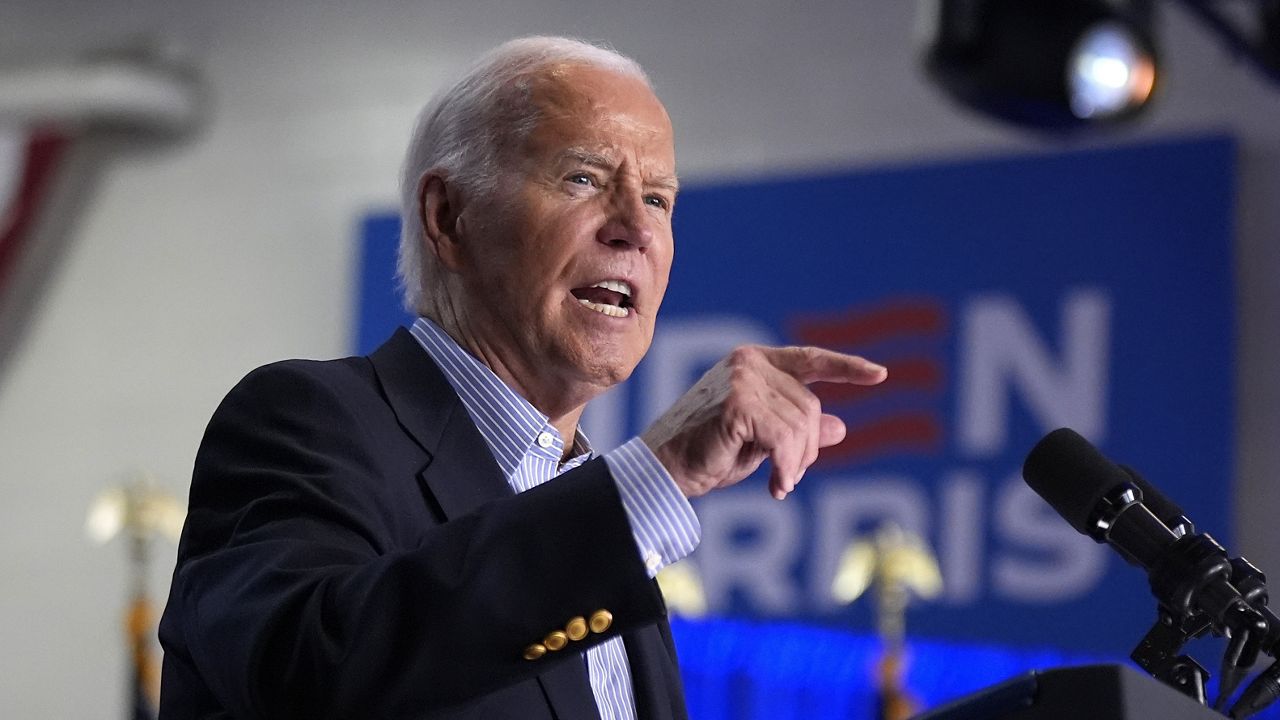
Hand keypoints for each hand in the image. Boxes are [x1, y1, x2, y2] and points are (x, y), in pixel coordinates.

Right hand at [640, 345, 887, 499]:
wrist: (667, 469)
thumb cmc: (709, 454)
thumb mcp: (763, 441)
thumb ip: (797, 429)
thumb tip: (842, 427)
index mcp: (754, 362)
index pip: (810, 360)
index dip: (846, 368)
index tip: (880, 376)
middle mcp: (749, 363)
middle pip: (811, 406)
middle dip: (808, 449)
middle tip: (790, 478)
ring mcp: (743, 380)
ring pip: (802, 426)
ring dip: (797, 464)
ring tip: (780, 484)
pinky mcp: (738, 405)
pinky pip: (785, 439)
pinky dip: (786, 468)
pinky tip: (775, 488)